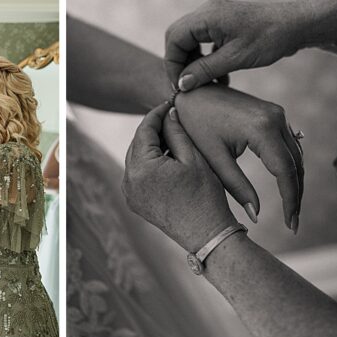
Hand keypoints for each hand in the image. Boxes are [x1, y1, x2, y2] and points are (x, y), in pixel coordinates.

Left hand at [123, 102, 236, 251]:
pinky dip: (150, 163)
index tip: (170, 102)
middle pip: (137, 143)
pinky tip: (167, 157)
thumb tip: (168, 113)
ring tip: (172, 135)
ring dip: (151, 146)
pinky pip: (138, 174)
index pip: (144, 130)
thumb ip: (177, 132)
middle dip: (153, 129)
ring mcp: (130, 194)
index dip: (157, 114)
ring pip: (137, 158)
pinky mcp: (136, 203)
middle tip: (171, 116)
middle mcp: (129, 181)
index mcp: (142, 168)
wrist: (207, 234)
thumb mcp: (193, 158)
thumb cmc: (205, 196)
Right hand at [164, 0, 305, 90]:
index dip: (173, 64)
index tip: (180, 87)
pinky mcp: (226, 24)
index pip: (174, 39)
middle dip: (181, 63)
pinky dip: (207, 59)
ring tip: (207, 84)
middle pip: (178, 37)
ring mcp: (216, 16)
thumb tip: (181, 84)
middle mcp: (207, 12)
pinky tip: (220, 77)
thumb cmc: (269, 39)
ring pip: (192, 40)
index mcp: (207, 16)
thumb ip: (206, 70)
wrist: (296, 25)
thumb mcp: (235, 58)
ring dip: (195, 63)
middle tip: (188, 86)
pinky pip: (206, 41)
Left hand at [175, 85, 303, 230]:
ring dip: (295, 183)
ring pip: (296, 156)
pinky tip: (286, 187)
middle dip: (296, 196)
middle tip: (294, 225)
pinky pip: (289, 146)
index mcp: (261, 128)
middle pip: (296, 165)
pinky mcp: (274, 114)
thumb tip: (256, 215)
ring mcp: (277, 114)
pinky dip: (290, 168)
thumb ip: (237, 187)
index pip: (285, 172)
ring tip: (291, 211)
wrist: (191, 92)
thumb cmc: (195, 124)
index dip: (290, 201)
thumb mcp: (214, 159)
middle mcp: (276, 118)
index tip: (291, 225)